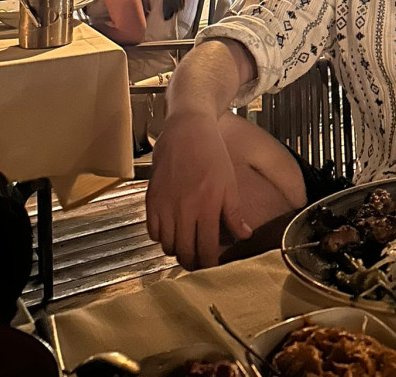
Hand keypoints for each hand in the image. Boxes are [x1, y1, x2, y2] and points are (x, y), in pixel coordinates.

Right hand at [146, 111, 251, 269]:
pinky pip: (152, 232)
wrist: (187, 128)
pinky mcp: (151, 199)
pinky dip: (161, 237)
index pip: (206, 250)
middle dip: (193, 262)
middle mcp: (183, 209)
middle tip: (200, 260)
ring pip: (167, 246)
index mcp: (206, 206)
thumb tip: (244, 235)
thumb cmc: (211, 152)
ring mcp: (165, 205)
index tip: (214, 266)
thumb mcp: (229, 182)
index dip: (210, 264)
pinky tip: (172, 230)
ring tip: (187, 245)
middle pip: (184, 253)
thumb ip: (234, 212)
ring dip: (177, 250)